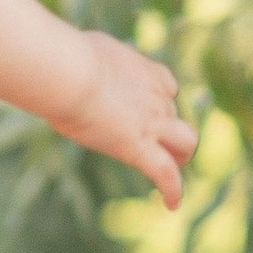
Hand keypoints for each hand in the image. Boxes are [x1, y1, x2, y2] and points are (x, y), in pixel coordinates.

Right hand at [65, 32, 198, 207]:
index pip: (166, 86)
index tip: (146, 110)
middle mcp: (156, 96)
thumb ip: (85, 56)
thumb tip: (66, 53)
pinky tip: (171, 204)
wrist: (70, 74)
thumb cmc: (66, 58)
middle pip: (176, 114)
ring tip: (173, 169)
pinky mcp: (140, 148)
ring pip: (186, 142)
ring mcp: (153, 123)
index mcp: (145, 70)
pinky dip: (173, 190)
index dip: (160, 99)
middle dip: (172, 129)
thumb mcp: (82, 48)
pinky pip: (166, 174)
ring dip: (181, 156)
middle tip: (159, 142)